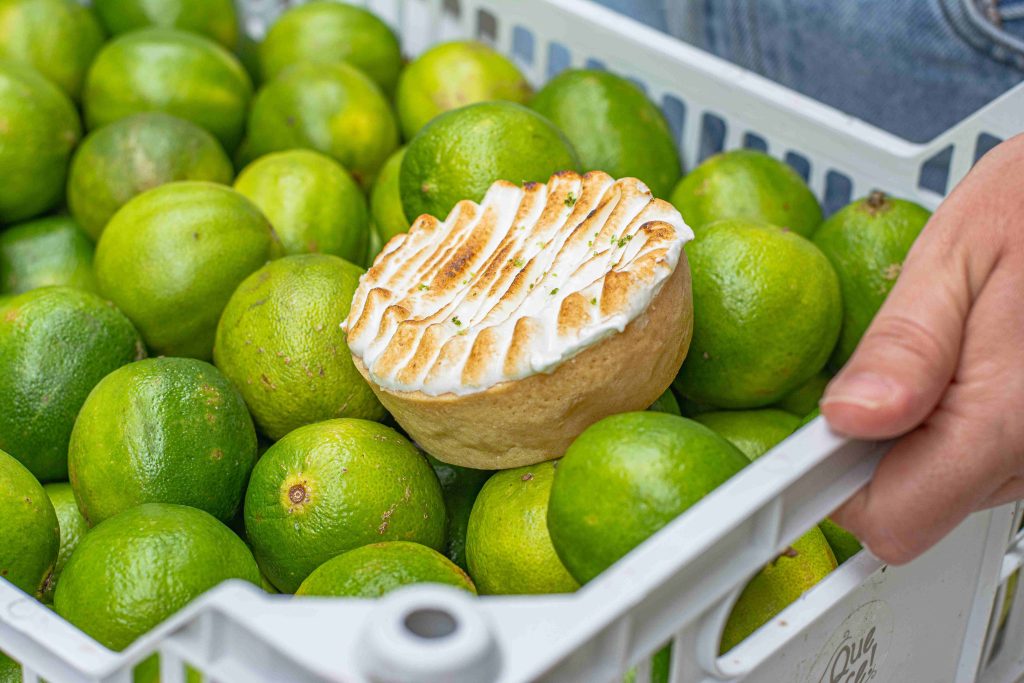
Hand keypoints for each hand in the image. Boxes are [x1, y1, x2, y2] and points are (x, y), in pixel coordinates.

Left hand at [821, 133, 1023, 564]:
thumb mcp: (960, 254)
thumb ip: (905, 345)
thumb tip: (845, 419)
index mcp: (1008, 418)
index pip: (892, 518)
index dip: (830, 486)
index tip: (797, 448)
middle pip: (915, 506)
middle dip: (874, 451)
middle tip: (881, 375)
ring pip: (947, 487)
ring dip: (917, 437)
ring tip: (936, 357)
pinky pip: (979, 462)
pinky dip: (951, 426)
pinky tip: (962, 368)